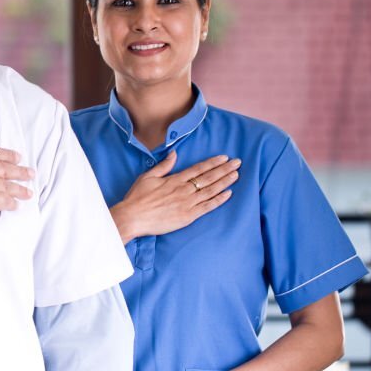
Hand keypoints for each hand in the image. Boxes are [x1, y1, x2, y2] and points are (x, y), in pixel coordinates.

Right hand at [0, 111, 33, 228]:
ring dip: (19, 189)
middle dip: (19, 171)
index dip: (7, 155)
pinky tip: (15, 205)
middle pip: (4, 168)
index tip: (16, 157)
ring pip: (5, 185)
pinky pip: (0, 200)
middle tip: (29, 174)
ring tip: (27, 192)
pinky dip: (10, 202)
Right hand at [110, 151, 239, 243]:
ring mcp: (187, 203)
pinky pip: (207, 207)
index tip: (225, 157)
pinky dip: (218, 200)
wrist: (133, 217)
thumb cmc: (137, 197)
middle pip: (208, 177)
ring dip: (225, 182)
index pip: (198, 168)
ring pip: (211, 190)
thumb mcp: (148, 176)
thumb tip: (174, 154)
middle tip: (238, 163)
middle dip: (224, 169)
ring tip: (236, 175)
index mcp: (175, 179)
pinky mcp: (188, 216)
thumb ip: (164, 165)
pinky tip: (228, 194)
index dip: (213, 163)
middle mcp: (184, 189)